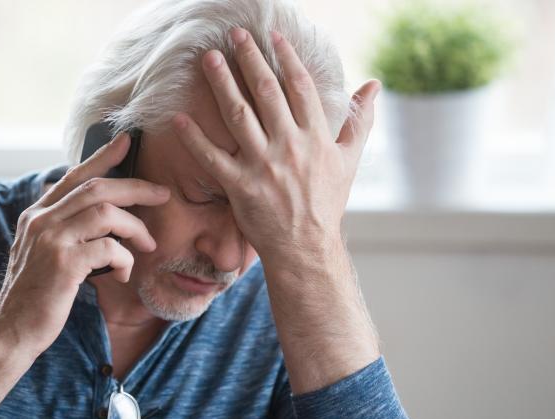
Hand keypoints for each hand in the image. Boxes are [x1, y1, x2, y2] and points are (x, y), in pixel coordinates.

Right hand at [0, 133, 170, 356]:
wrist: (13, 330)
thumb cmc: (36, 295)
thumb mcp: (43, 253)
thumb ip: (64, 230)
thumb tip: (100, 215)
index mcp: (37, 215)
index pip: (74, 175)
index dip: (103, 156)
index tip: (127, 141)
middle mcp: (41, 220)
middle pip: (97, 187)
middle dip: (136, 187)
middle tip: (163, 194)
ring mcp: (50, 239)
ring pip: (106, 212)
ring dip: (136, 227)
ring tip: (148, 245)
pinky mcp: (63, 263)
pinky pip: (109, 248)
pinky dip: (125, 260)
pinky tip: (123, 276)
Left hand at [172, 28, 379, 259]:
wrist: (307, 247)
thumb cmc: (327, 203)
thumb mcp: (350, 161)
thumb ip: (360, 120)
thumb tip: (373, 86)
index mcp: (316, 138)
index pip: (299, 87)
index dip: (286, 58)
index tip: (273, 36)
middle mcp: (290, 147)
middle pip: (266, 93)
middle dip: (249, 59)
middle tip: (234, 35)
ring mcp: (263, 166)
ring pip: (238, 116)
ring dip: (222, 84)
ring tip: (209, 59)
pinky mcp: (240, 187)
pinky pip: (212, 158)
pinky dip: (195, 138)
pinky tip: (180, 118)